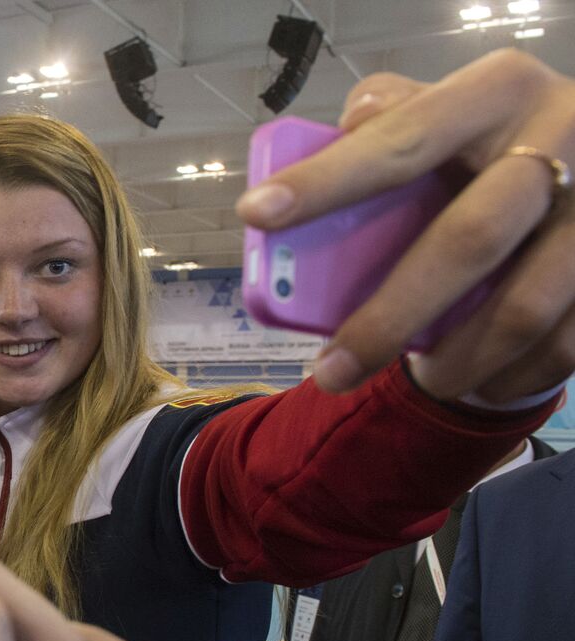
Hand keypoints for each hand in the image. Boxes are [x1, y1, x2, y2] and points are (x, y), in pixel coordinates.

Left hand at [236, 49, 574, 403]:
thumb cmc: (483, 147)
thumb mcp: (444, 112)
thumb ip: (390, 117)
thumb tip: (343, 132)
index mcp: (497, 91)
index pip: (403, 139)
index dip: (328, 178)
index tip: (258, 213)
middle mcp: (561, 137)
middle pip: (468, 239)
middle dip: (388, 317)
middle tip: (327, 370)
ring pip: (521, 307)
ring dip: (452, 363)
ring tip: (410, 388)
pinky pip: (562, 342)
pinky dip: (509, 375)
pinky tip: (472, 383)